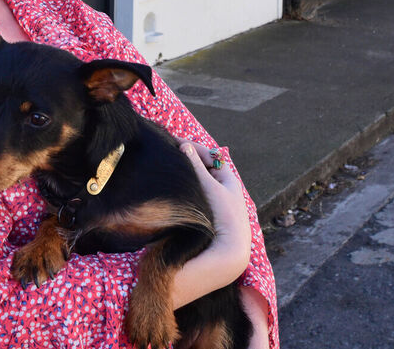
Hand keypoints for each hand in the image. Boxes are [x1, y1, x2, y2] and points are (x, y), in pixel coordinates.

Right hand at [179, 141, 252, 267]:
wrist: (227, 253)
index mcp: (228, 180)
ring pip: (194, 183)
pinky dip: (181, 190)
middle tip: (167, 154)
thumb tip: (184, 146)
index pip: (209, 156)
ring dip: (182, 176)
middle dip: (185, 161)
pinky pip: (190, 196)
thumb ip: (196, 166)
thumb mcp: (209, 186)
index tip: (173, 141)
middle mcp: (221, 190)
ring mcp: (212, 203)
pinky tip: (169, 189)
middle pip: (201, 169)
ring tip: (166, 169)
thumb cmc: (223, 215)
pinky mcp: (203, 216)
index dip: (192, 148)